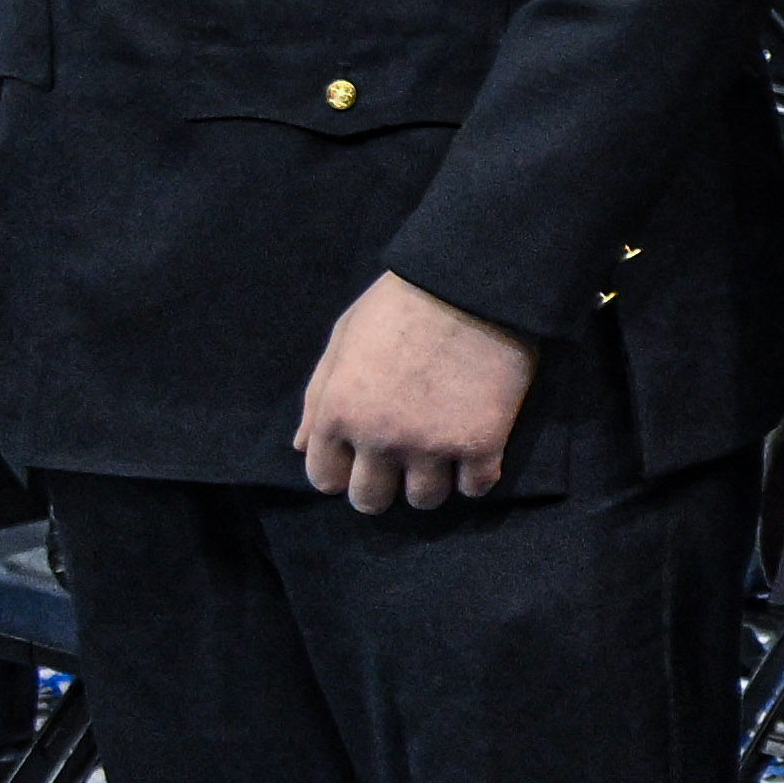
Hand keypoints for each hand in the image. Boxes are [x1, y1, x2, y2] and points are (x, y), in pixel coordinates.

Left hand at [293, 272, 534, 512]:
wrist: (471, 282)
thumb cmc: (400, 302)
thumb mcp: (344, 339)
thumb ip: (319, 396)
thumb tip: (302, 446)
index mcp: (339, 412)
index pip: (325, 478)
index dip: (342, 471)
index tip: (361, 459)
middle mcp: (379, 438)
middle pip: (371, 500)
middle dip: (383, 486)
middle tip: (402, 463)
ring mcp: (431, 445)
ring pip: (425, 500)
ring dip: (432, 481)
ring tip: (442, 453)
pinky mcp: (481, 443)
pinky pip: (476, 489)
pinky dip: (476, 475)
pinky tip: (476, 450)